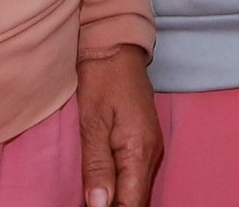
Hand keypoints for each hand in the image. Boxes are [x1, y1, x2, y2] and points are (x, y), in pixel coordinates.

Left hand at [78, 45, 159, 206]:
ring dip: (118, 198)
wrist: (116, 47)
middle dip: (114, 206)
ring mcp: (151, 148)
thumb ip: (97, 166)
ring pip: (137, 189)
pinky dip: (121, 185)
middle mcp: (152, 153)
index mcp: (140, 151)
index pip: (131, 204)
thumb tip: (99, 206)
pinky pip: (135, 175)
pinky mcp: (145, 142)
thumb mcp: (92, 122)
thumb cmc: (101, 79)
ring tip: (93, 198)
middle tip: (87, 202)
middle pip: (136, 200)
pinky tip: (104, 187)